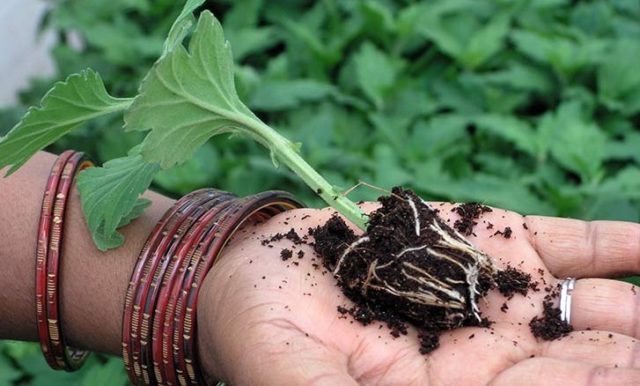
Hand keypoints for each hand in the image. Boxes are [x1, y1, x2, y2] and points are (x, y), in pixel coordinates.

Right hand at [196, 204, 639, 384]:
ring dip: (624, 313)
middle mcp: (475, 350)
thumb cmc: (260, 332)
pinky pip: (557, 245)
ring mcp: (484, 292)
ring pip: (573, 308)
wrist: (250, 270)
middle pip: (561, 361)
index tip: (618, 375)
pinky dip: (607, 246)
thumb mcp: (292, 378)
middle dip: (614, 360)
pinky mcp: (481, 239)